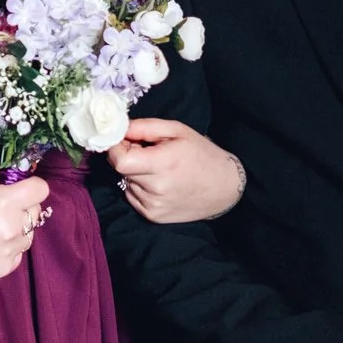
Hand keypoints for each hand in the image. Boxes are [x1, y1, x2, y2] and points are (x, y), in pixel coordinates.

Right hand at [0, 167, 50, 281]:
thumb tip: (18, 173)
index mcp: (5, 202)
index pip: (41, 189)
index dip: (31, 186)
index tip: (21, 188)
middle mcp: (12, 227)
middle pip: (35, 212)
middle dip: (21, 207)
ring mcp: (8, 251)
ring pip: (28, 235)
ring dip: (16, 230)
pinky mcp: (3, 268)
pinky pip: (17, 253)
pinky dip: (7, 248)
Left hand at [106, 118, 243, 223]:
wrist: (224, 187)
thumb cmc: (202, 154)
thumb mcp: (177, 130)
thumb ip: (144, 127)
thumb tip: (117, 129)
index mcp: (163, 164)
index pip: (120, 160)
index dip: (117, 148)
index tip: (126, 141)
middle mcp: (157, 188)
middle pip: (121, 170)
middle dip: (127, 158)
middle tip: (146, 152)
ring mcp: (154, 205)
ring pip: (127, 182)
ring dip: (135, 173)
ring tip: (158, 169)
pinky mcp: (153, 216)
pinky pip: (132, 196)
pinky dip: (139, 187)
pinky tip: (159, 183)